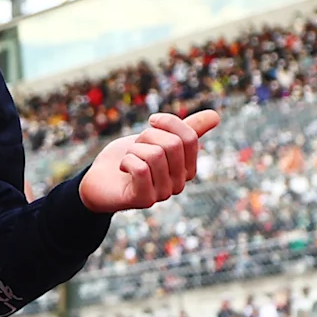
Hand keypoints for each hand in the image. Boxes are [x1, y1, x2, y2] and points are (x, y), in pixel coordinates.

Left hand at [77, 108, 220, 214]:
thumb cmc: (130, 157)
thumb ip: (187, 129)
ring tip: (129, 158)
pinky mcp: (144, 200)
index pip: (189, 137)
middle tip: (136, 146)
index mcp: (187, 168)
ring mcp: (163, 194)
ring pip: (155, 155)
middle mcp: (179, 183)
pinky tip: (123, 168)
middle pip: (173, 145)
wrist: (99, 180)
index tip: (151, 122)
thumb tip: (216, 116)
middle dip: (148, 136)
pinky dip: (127, 160)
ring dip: (134, 149)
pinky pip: (141, 169)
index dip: (168, 122)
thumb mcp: (158, 137)